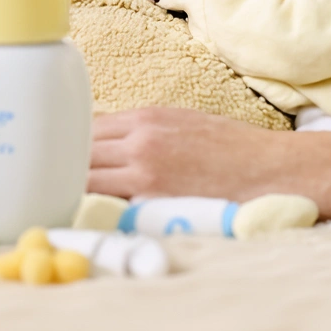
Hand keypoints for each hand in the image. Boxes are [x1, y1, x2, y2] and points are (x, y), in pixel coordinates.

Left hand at [88, 106, 285, 200]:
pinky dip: (97, 207)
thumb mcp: (183, 122)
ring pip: (87, 178)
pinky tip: (94, 213)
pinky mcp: (152, 200)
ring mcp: (144, 171)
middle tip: (64, 181)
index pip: (89, 127)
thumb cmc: (230, 146)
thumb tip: (109, 139)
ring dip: (79, 188)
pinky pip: (108, 204)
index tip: (69, 157)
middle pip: (81, 151)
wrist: (267, 168)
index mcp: (148, 118)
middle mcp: (140, 140)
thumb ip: (144, 130)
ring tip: (75, 199)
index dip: (75, 144)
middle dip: (70, 166)